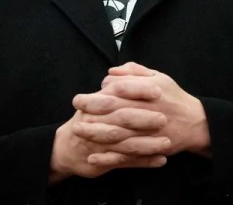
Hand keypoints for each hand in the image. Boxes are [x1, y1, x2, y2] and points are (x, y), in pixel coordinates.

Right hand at [49, 96, 169, 183]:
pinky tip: (161, 160)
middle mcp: (97, 122)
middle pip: (122, 118)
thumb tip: (124, 69)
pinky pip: (126, 163)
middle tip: (164, 118)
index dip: (138, 90)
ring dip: (148, 144)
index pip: (119, 92)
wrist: (65, 149)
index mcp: (97, 103)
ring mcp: (100, 144)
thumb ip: (113, 85)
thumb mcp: (95, 99)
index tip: (157, 90)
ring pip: (126, 144)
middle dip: (144, 118)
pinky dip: (144, 162)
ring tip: (167, 143)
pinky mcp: (103, 162)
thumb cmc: (86, 120)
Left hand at [82, 62, 211, 159]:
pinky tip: (94, 157)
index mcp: (149, 91)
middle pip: (116, 110)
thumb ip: (135, 72)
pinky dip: (109, 157)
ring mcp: (149, 131)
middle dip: (92, 110)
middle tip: (75, 110)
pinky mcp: (150, 148)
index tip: (81, 96)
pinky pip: (127, 155)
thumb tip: (111, 72)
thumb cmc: (175, 98)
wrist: (196, 123)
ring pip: (119, 133)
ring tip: (78, 130)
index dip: (99, 93)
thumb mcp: (159, 77)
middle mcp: (148, 110)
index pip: (120, 89)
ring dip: (96, 133)